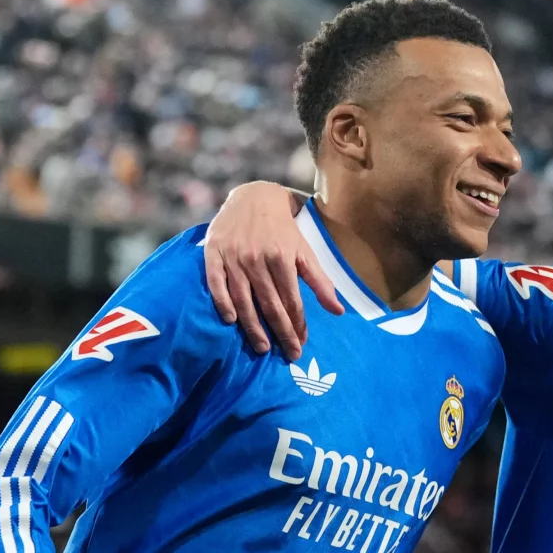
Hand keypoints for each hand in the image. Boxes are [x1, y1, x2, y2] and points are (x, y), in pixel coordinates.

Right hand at [204, 181, 339, 359]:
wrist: (253, 197)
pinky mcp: (214, 254)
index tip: (302, 344)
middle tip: (288, 355)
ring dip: (253, 327)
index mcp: (282, 258)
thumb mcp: (304, 251)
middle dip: (281, 333)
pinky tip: (230, 321)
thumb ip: (320, 281)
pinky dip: (222, 302)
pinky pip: (216, 283)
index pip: (292, 301)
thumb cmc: (283, 230)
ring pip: (244, 299)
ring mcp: (234, 258)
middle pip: (270, 305)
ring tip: (262, 348)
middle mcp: (258, 259)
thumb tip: (338, 312)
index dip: (298, 325)